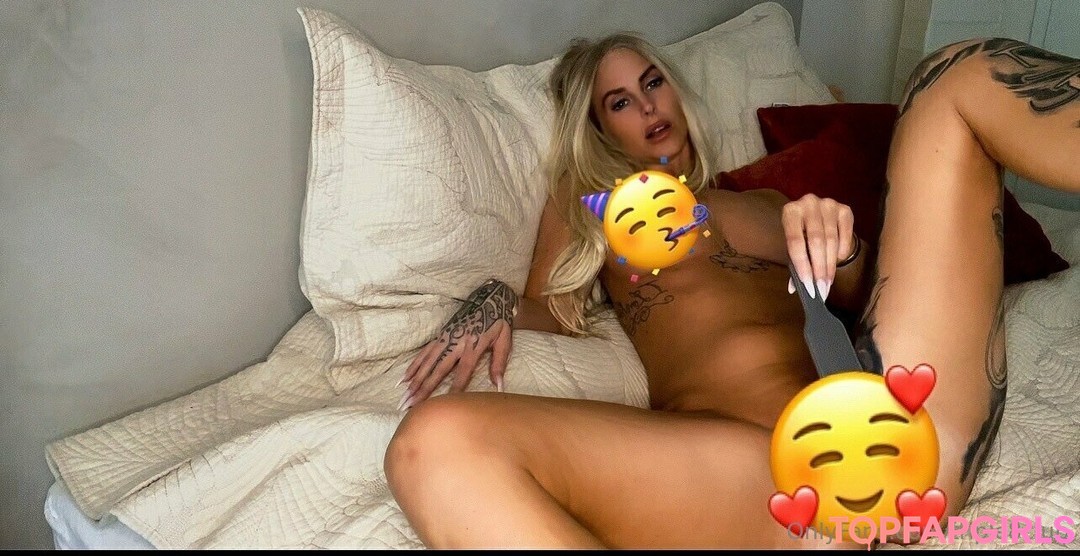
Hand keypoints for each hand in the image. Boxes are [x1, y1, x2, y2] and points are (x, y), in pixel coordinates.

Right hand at [398, 279, 517, 409]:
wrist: (489, 297)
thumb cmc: (499, 321)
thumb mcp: (505, 340)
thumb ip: (499, 363)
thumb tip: (499, 387)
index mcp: (474, 345)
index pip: (463, 371)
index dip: (454, 388)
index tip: (444, 404)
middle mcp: (456, 342)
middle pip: (438, 369)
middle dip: (424, 388)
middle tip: (410, 404)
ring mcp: (445, 339)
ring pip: (427, 362)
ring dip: (415, 380)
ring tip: (405, 395)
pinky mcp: (440, 335)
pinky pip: (424, 353)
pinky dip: (414, 366)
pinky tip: (405, 378)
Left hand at [782, 194, 856, 300]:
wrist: (817, 214)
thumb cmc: (801, 233)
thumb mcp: (793, 244)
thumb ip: (794, 264)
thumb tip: (794, 289)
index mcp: (790, 212)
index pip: (796, 242)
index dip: (802, 265)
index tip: (808, 286)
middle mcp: (808, 203)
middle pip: (816, 242)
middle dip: (819, 269)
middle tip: (821, 290)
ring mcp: (828, 204)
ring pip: (831, 240)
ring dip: (831, 265)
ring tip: (828, 283)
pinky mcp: (845, 209)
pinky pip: (846, 235)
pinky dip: (842, 251)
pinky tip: (837, 260)